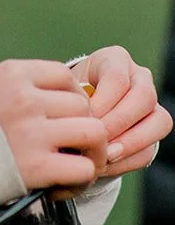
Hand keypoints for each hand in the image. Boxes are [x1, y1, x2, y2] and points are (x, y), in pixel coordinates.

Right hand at [0, 60, 108, 190]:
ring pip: (94, 133)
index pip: (65, 76)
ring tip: (78, 166)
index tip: (62, 118)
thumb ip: (22, 90)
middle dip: (85, 128)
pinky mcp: (36, 167)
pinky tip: (62, 186)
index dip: (72, 98)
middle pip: (84, 106)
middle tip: (73, 149)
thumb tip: (68, 102)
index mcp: (12, 73)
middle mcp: (25, 98)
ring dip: (94, 153)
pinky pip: (84, 169)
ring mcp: (32, 132)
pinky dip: (81, 180)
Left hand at [69, 47, 171, 176]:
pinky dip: (130, 160)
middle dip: (119, 123)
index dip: (102, 103)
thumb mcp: (65, 89)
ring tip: (105, 155)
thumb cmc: (66, 94)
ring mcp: (152, 103)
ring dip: (131, 142)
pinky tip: (108, 165)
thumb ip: (72, 98)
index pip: (117, 79)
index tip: (83, 120)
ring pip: (159, 121)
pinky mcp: (153, 131)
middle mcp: (139, 76)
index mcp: (114, 59)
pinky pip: (152, 146)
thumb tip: (80, 122)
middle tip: (97, 139)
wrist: (74, 109)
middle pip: (144, 96)